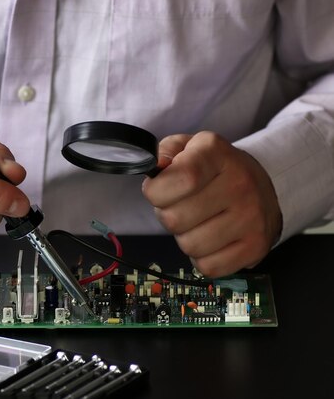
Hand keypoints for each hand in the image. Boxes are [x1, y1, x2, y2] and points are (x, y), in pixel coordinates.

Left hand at [141, 132, 281, 277]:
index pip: (181, 179)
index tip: (158, 189)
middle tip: (182, 206)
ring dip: (185, 237)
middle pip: (175, 219)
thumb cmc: (213, 169)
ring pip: (190, 246)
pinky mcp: (256, 246)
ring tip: (198, 221)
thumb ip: (163, 152)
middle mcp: (240, 183)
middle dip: (168, 215)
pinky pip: (208, 267)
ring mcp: (251, 217)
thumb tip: (156, 167)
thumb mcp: (186, 147)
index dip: (156, 190)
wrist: (259, 186)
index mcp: (216, 154)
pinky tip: (212, 238)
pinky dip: (202, 257)